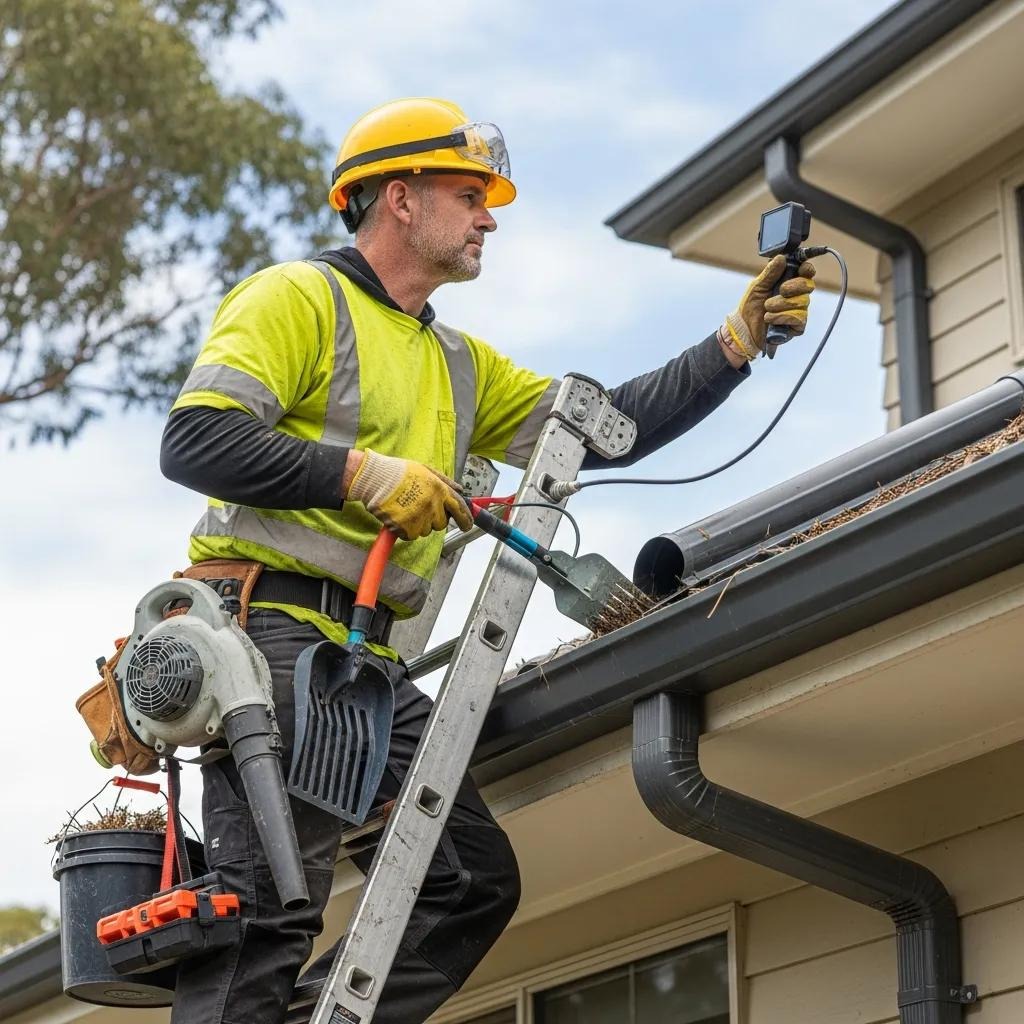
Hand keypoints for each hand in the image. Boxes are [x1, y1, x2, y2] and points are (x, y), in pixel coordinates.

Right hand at [347, 449, 472, 539]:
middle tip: (421, 508)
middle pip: (442, 523)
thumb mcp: (426, 470)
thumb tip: (460, 490)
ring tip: (407, 508)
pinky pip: (412, 535)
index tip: (467, 525)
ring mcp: (420, 518)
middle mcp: (433, 505)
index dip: (466, 519)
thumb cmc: (398, 472)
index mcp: (440, 489)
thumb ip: (445, 481)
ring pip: (426, 530)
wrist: (375, 479)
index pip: (460, 509)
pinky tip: (399, 515)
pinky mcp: (407, 528)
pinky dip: (406, 529)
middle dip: (435, 519)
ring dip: (419, 523)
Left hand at [720, 254, 815, 360]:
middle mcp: (797, 296)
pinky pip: (799, 318)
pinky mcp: (797, 326)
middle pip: (808, 285)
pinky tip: (770, 319)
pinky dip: (782, 317)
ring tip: (767, 308)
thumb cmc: (751, 307)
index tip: (802, 269)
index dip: (807, 269)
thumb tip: (781, 257)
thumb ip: (770, 273)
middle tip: (781, 290)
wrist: (743, 329)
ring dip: (781, 305)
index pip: (806, 273)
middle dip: (793, 287)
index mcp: (789, 282)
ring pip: (802, 302)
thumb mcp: (757, 287)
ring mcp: (799, 311)